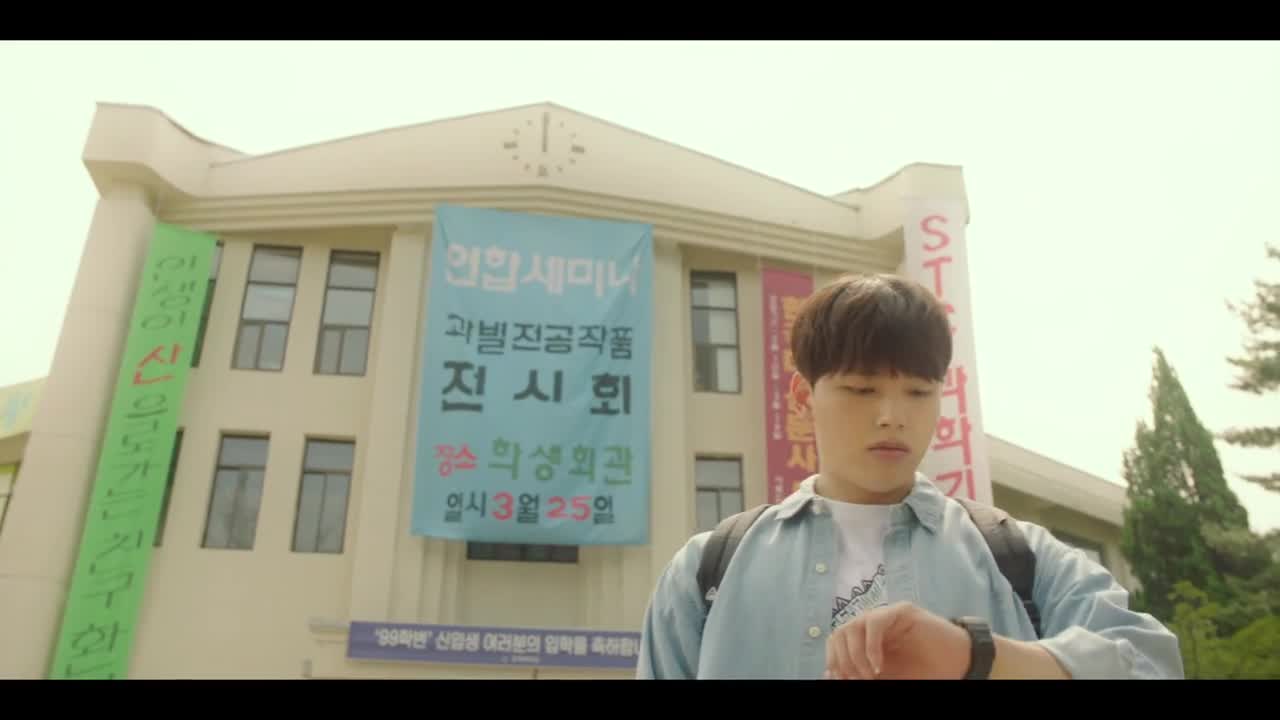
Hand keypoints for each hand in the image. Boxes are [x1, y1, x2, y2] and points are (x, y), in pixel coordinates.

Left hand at [824, 601, 970, 679]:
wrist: (959, 664)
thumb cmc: (925, 671)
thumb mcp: (888, 677)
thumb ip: (861, 674)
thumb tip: (829, 674)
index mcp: (865, 639)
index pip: (836, 641)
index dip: (834, 661)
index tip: (841, 679)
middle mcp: (872, 624)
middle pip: (839, 633)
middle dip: (843, 660)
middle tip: (859, 679)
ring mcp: (886, 615)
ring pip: (852, 626)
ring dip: (855, 655)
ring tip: (871, 675)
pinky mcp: (901, 611)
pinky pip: (873, 622)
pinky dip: (870, 646)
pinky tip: (878, 666)